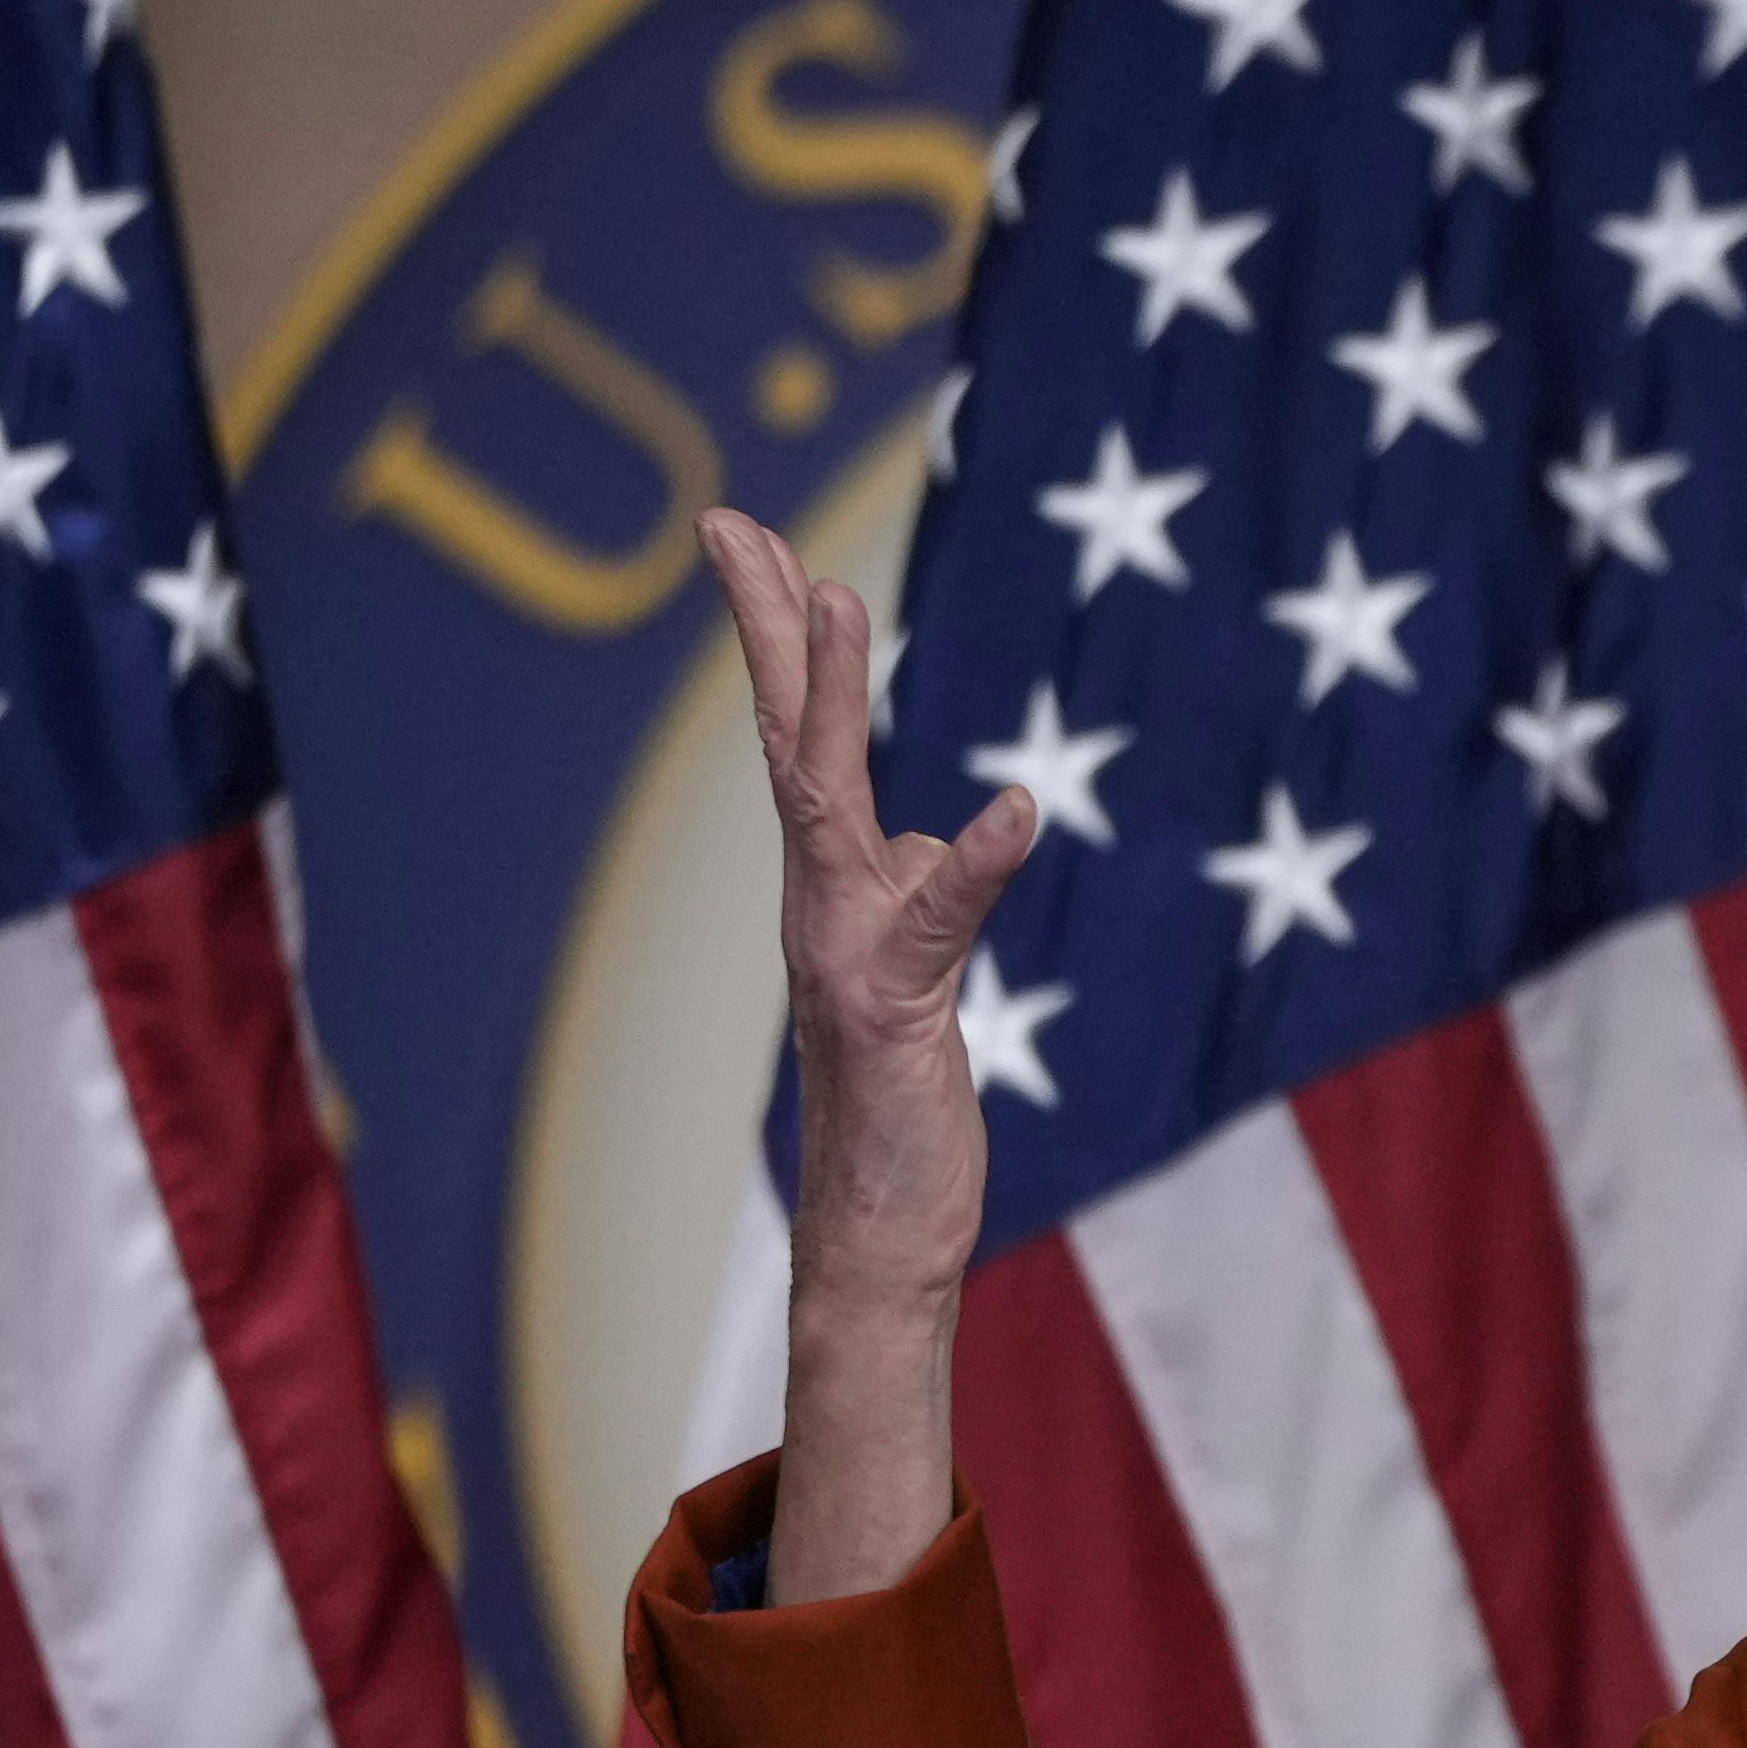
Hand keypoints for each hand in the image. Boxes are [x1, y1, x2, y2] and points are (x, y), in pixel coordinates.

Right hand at [711, 510, 1042, 1601]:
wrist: (883, 1227)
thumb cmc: (898, 1101)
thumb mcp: (914, 970)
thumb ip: (914, 891)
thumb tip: (925, 833)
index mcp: (832, 882)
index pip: (796, 735)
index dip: (775, 634)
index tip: (748, 534)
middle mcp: (820, 898)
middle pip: (786, 737)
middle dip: (763, 625)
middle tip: (733, 520)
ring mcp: (845, 947)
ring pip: (829, 799)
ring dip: (828, 696)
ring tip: (833, 595)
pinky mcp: (894, 1005)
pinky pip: (939, 918)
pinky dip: (970, 861)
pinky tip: (1013, 809)